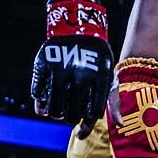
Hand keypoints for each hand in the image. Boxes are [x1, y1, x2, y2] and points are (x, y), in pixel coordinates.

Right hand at [31, 0, 114, 137]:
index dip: (87, 124)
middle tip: (69, 117)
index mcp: (99, 77)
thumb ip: (113, 100)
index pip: (93, 112)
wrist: (77, 27)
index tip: (81, 130)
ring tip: (57, 112)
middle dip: (70, 119)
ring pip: (53, 108)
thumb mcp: (108, 74)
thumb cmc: (96, 58)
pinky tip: (45, 99)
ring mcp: (60, 68)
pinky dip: (40, 101)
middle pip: (72, 113)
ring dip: (54, 114)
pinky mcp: (43, 64)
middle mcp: (80, 73)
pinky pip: (37, 93)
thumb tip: (120, 125)